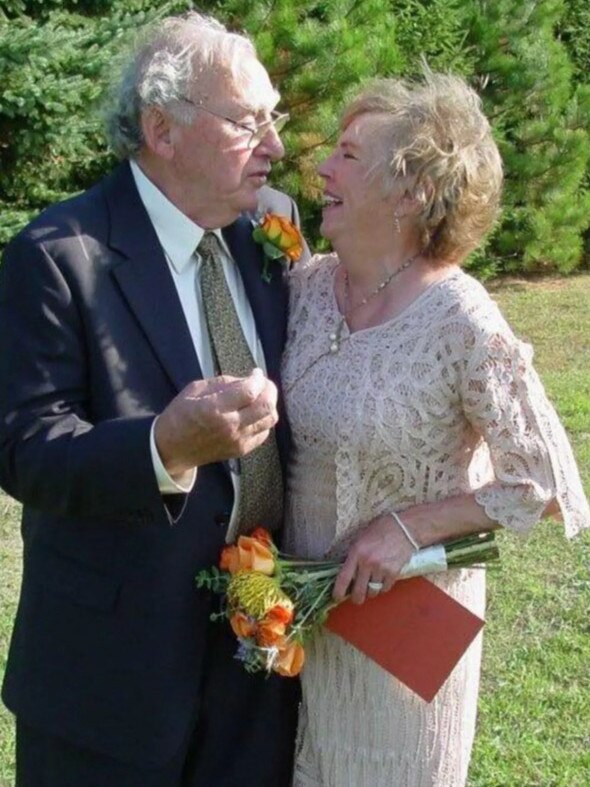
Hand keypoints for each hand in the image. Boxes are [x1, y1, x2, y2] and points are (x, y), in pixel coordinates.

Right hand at [154, 368, 278, 475]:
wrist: (171, 449)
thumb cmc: (180, 415)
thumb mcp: (195, 389)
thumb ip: (223, 383)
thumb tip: (247, 379)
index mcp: (215, 408)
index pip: (249, 391)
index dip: (258, 379)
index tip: (256, 373)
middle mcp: (230, 426)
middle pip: (266, 406)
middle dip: (270, 389)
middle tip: (263, 383)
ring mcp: (238, 440)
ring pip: (270, 420)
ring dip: (269, 405)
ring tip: (261, 398)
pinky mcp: (241, 450)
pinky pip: (264, 433)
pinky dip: (264, 420)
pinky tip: (254, 414)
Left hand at [332, 514, 416, 604]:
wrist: (404, 528)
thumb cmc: (380, 529)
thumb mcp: (360, 539)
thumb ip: (353, 555)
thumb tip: (348, 572)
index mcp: (356, 552)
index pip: (343, 577)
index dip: (338, 591)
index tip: (337, 597)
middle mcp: (368, 562)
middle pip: (359, 591)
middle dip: (356, 598)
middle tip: (356, 598)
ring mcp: (381, 568)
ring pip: (373, 592)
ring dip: (371, 591)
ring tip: (371, 585)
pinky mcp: (394, 572)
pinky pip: (385, 588)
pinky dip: (383, 587)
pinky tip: (382, 580)